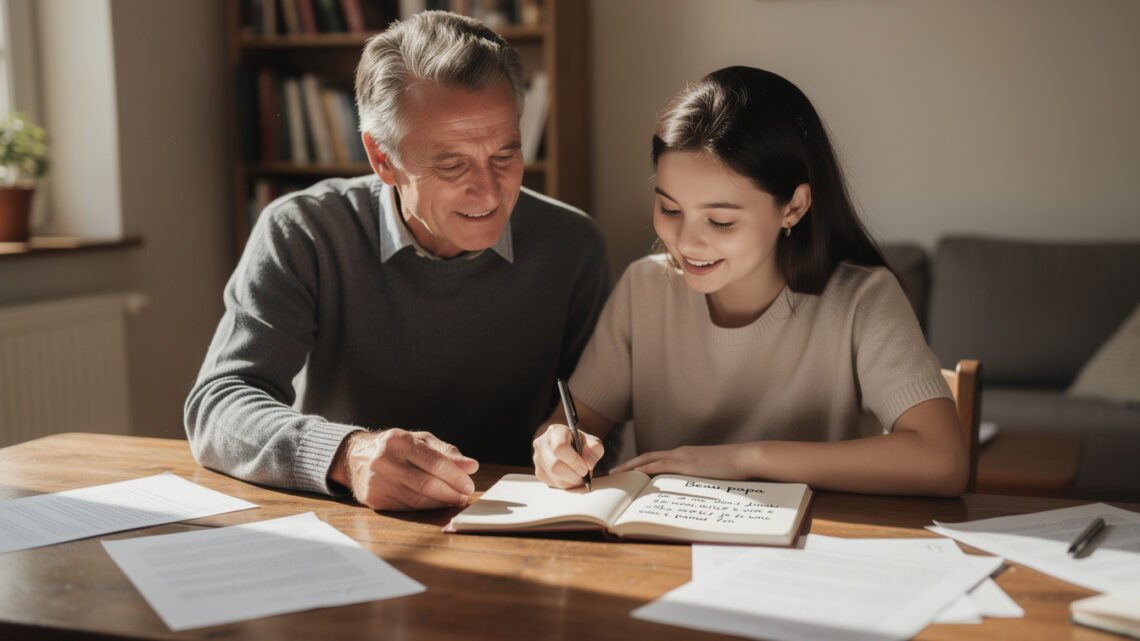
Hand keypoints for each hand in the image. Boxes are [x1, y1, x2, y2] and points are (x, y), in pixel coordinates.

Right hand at [333, 429, 478, 510]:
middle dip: (451, 492)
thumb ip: (446, 452)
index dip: (455, 476)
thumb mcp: (419, 440)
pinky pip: (407, 507)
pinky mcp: (374, 500)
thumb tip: (471, 466)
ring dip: (441, 502)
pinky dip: (426, 507)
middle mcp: (385, 461)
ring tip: (454, 499)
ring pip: (418, 499)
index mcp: (399, 441)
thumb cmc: (394, 447)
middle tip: (464, 495)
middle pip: (427, 484)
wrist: (354, 456)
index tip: (469, 484)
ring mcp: (377, 482)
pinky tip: (436, 503)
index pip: (434, 462)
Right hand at [532, 424, 603, 488]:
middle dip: (574, 475)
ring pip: (555, 478)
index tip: (585, 468)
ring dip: (572, 482)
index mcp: (555, 432)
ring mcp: (538, 459)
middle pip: (555, 466)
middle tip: (585, 475)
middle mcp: (542, 444)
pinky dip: (566, 485)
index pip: (560, 447)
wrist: (567, 445)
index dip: (574, 461)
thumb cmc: (579, 442)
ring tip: (580, 476)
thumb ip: (594, 449)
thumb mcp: (591, 441)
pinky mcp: (539, 472)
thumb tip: (588, 464)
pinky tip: (571, 477)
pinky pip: (553, 484)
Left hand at [610, 444, 752, 479]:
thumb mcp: (713, 475)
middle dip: (629, 465)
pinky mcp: (685, 463)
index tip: (629, 472)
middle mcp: (680, 453)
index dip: (642, 464)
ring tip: (616, 474)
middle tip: (613, 472)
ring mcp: (682, 456)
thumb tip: (693, 494)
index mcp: (687, 455)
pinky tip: (633, 475)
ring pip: (648, 460)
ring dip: (631, 467)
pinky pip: (658, 466)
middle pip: (647, 457)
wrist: (746, 458)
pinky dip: (643, 469)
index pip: (658, 459)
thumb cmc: (735, 469)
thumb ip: (701, 480)